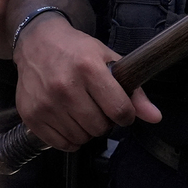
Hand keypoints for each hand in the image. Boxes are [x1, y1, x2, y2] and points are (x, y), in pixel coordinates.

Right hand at [12, 13, 160, 151]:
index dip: (126, 115)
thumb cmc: (78, 51)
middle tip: (100, 108)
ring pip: (82, 137)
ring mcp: (46, 103)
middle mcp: (65, 87)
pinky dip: (71, 138)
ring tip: (83, 111)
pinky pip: (62, 144)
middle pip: (100, 127)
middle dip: (106, 122)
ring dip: (88, 130)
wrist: (38, 44)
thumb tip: (156, 117)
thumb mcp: (110, 61)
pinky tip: (70, 120)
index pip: (119, 110)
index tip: (123, 111)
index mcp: (88, 68)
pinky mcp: (31, 116)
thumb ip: (134, 91)